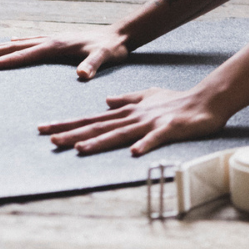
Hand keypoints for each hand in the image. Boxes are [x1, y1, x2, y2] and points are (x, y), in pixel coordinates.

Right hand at [0, 31, 129, 80]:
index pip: (22, 56)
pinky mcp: (57, 41)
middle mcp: (49, 39)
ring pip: (17, 43)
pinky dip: (14, 44)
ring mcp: (52, 38)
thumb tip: (81, 74)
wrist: (120, 35)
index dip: (0, 62)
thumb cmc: (112, 49)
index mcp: (54, 46)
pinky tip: (9, 44)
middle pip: (12, 47)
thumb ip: (92, 65)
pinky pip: (28, 42)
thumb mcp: (104, 58)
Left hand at [38, 87, 226, 155]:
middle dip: (74, 132)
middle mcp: (134, 116)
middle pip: (99, 126)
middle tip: (48, 137)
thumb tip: (106, 102)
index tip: (44, 128)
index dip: (68, 124)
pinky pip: (155, 138)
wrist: (205, 100)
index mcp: (128, 111)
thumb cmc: (176, 100)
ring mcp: (150, 123)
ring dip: (100, 141)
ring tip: (79, 149)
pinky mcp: (169, 129)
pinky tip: (135, 152)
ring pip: (121, 133)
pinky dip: (145, 144)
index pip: (92, 118)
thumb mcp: (148, 95)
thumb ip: (127, 99)